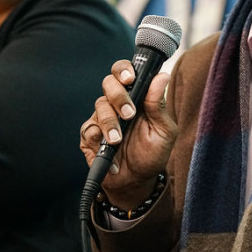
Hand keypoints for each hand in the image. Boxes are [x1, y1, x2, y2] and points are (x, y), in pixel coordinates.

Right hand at [80, 59, 177, 210]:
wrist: (138, 181)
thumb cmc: (152, 153)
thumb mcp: (163, 131)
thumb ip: (159, 105)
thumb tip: (162, 76)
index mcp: (136, 97)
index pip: (125, 73)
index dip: (124, 70)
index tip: (130, 78)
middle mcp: (117, 103)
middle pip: (108, 83)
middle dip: (118, 97)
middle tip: (129, 114)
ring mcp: (102, 118)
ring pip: (99, 106)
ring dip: (110, 123)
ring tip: (118, 140)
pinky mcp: (89, 135)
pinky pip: (88, 129)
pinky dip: (98, 140)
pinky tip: (109, 151)